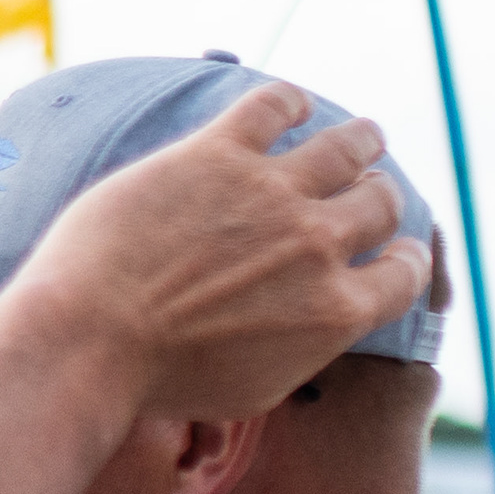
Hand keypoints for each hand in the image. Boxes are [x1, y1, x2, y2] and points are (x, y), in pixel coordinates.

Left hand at [0, 83, 431, 420]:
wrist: (87, 343)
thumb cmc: (155, 382)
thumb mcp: (251, 390)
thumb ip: (300, 347)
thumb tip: (315, 325)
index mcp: (336, 311)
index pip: (406, 274)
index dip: (406, 258)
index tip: (398, 249)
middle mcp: (318, 245)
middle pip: (379, 203)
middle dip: (378, 197)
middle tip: (368, 188)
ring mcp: (271, 193)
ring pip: (346, 146)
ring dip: (359, 140)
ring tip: (361, 136)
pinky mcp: (217, 153)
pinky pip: (273, 106)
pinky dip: (289, 103)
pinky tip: (289, 106)